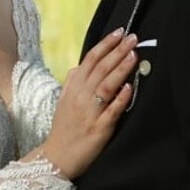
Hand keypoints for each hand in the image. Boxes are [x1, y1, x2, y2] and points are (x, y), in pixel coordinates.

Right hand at [41, 28, 137, 179]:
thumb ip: (74, 82)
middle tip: (132, 38)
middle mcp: (80, 97)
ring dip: (120, 69)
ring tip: (133, 55)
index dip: (105, 45)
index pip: (90, 60)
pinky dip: (120, 99)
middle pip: (100, 68)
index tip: (119, 32)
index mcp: (73, 88)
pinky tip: (129, 88)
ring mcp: (89, 113)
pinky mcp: (98, 129)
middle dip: (117, 51)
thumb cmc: (64, 128)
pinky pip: (110, 112)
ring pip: (106, 85)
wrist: (56, 157)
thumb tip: (83, 65)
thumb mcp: (64, 100)